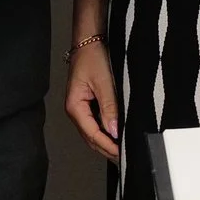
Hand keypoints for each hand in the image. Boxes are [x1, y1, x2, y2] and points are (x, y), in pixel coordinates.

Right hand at [63, 37, 120, 161]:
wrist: (89, 41)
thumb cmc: (92, 57)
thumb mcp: (104, 81)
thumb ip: (109, 107)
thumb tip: (114, 130)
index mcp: (75, 106)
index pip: (92, 134)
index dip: (108, 145)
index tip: (122, 153)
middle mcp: (76, 110)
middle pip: (91, 138)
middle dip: (107, 149)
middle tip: (124, 158)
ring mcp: (81, 108)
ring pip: (93, 133)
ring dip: (106, 143)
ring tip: (122, 151)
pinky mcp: (88, 105)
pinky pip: (96, 124)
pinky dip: (106, 132)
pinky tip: (117, 136)